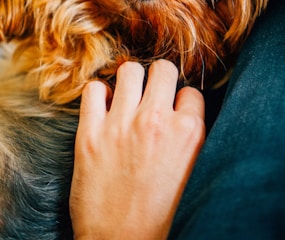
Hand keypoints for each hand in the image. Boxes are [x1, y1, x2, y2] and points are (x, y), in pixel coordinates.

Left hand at [69, 60, 205, 239]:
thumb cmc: (162, 215)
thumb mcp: (194, 171)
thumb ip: (191, 136)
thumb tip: (185, 109)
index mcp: (188, 133)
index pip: (190, 91)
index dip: (182, 100)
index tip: (174, 109)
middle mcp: (156, 121)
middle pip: (163, 69)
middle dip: (160, 78)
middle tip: (152, 94)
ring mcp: (121, 125)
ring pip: (129, 70)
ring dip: (131, 80)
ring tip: (128, 97)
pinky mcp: (90, 134)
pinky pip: (93, 89)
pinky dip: (98, 93)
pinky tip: (104, 107)